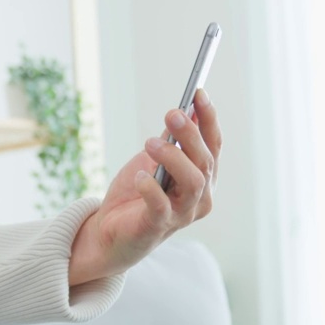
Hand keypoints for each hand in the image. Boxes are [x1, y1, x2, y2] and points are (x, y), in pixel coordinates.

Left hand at [68, 88, 220, 284]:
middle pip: (204, 161)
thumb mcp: (152, 160)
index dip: (209, 119)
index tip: (199, 93)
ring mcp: (182, 214)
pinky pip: (161, 206)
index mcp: (202, 177)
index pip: (213, 145)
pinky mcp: (157, 226)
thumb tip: (185, 111)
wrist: (110, 230)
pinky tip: (141, 176)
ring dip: (173, 158)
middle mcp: (200, 197)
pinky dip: (152, 188)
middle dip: (190, 134)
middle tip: (171, 113)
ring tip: (150, 143)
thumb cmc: (136, 192)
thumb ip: (170, 140)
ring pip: (193, 182)